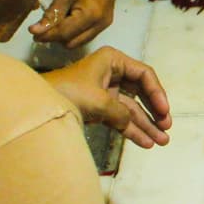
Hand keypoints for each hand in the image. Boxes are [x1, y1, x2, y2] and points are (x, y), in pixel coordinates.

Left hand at [33, 0, 127, 47]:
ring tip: (56, 21)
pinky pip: (86, 35)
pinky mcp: (105, 22)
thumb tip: (36, 32)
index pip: (64, 34)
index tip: (32, 32)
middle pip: (71, 43)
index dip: (46, 35)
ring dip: (65, 36)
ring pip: (79, 42)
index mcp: (91, 16)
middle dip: (56, 37)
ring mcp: (105, 24)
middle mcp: (101, 24)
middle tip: (43, 25)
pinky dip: (74, 32)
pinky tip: (67, 19)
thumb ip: (51, 15)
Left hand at [41, 46, 172, 147]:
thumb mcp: (100, 100)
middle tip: (167, 128)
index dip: (157, 93)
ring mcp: (105, 93)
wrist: (36, 107)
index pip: (144, 74)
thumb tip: (130, 123)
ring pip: (132, 109)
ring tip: (162, 142)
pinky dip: (132, 131)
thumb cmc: (68, 93)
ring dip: (146, 125)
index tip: (164, 111)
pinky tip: (145, 143)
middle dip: (154, 112)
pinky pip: (120, 119)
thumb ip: (122, 113)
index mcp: (113, 60)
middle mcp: (112, 73)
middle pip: (141, 93)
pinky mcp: (98, 109)